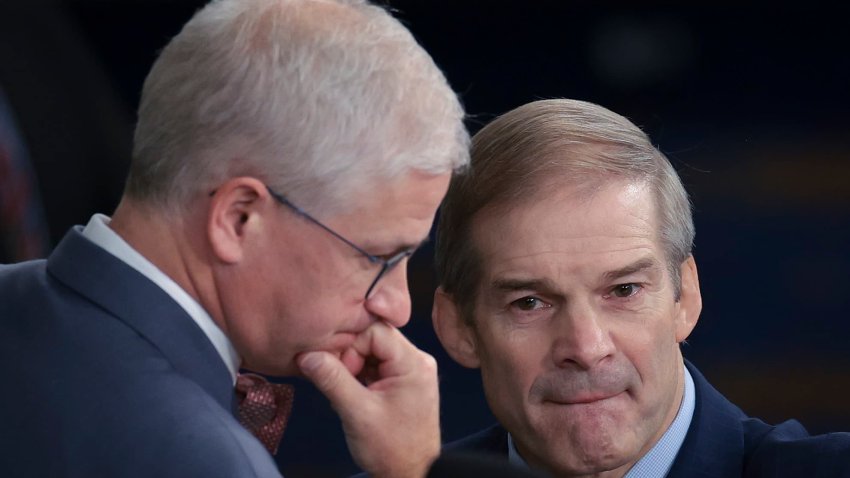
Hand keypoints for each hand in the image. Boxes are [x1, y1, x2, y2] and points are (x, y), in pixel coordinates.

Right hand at [297, 322, 439, 477]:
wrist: (410, 475)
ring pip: (372, 352)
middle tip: (339, 382)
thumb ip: (333, 380)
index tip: (338, 369)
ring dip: (353, 368)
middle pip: (373, 338)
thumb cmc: (392, 450)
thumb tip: (308, 355)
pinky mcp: (402, 382)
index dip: (351, 346)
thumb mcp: (357, 413)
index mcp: (413, 363)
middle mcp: (416, 361)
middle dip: (350, 357)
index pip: (375, 330)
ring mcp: (410, 371)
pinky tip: (353, 396)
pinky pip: (375, 366)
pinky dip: (359, 377)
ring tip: (347, 394)